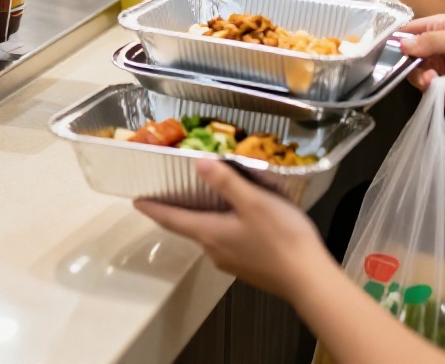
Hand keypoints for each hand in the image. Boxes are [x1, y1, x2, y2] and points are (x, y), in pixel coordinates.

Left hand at [135, 159, 332, 296]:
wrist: (309, 280)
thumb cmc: (281, 238)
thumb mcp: (254, 202)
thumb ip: (225, 182)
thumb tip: (197, 163)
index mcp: (210, 233)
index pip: (171, 219)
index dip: (152, 208)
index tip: (135, 201)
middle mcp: (214, 250)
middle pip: (190, 228)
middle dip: (179, 211)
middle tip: (173, 192)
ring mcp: (231, 263)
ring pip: (210, 236)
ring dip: (205, 219)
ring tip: (208, 201)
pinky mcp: (248, 268)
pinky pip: (228, 244)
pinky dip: (224, 229)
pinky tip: (239, 220)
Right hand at [401, 15, 444, 106]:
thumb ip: (429, 41)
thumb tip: (401, 45)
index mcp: (438, 28)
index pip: (408, 33)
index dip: (397, 44)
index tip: (388, 57)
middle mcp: (438, 49)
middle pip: (411, 61)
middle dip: (415, 70)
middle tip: (427, 77)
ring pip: (422, 79)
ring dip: (430, 83)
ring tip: (444, 83)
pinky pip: (437, 94)